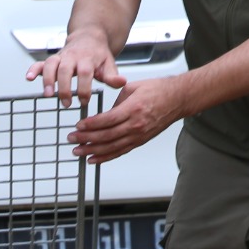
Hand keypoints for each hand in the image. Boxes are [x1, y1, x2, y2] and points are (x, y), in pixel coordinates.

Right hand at [27, 30, 127, 107]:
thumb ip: (112, 76)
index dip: (83, 87)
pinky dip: (33, 69)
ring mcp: (61, 57)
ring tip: (47, 94)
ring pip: (51, 65)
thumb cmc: (99, 54)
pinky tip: (28, 78)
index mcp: (88, 58)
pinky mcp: (53, 59)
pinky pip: (40, 62)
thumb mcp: (109, 64)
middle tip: (66, 103)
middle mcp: (72, 56)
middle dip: (64, 87)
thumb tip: (122, 83)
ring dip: (47, 79)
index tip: (83, 101)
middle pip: (65, 70)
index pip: (85, 73)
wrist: (90, 36)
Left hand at [67, 77, 185, 163]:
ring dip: (92, 151)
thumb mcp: (132, 88)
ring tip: (78, 152)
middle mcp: (135, 125)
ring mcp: (138, 135)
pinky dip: (105, 157)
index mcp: (133, 109)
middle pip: (106, 136)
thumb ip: (116, 102)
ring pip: (111, 147)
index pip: (107, 120)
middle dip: (86, 139)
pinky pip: (120, 152)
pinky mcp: (139, 141)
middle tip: (72, 140)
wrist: (177, 99)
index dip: (90, 125)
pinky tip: (93, 159)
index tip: (78, 126)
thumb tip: (103, 114)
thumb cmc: (157, 90)